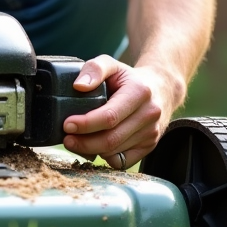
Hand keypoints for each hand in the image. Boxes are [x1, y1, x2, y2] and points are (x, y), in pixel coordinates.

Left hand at [61, 55, 177, 168]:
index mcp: (139, 92)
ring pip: (115, 152)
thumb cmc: (129, 78)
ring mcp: (151, 133)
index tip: (67, 124)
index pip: (109, 116)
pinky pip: (122, 162)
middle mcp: (149, 114)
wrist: (160, 89)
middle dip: (84, 143)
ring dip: (91, 150)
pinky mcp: (150, 146)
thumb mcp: (112, 65)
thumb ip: (94, 69)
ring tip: (76, 141)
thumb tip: (79, 86)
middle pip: (111, 139)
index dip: (85, 124)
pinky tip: (95, 147)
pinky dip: (105, 158)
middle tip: (67, 139)